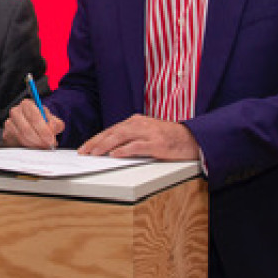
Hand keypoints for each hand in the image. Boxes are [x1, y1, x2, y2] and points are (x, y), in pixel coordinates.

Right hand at [3, 98, 63, 148]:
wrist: (29, 126)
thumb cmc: (40, 122)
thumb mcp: (51, 119)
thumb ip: (55, 123)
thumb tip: (52, 130)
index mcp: (27, 104)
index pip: (35, 117)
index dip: (43, 130)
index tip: (51, 140)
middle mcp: (16, 112)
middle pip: (27, 129)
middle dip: (39, 140)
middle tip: (47, 146)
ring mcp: (9, 123)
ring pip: (21, 137)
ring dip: (34, 145)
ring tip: (43, 148)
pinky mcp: (6, 134)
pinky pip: (17, 143)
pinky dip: (28, 147)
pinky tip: (35, 148)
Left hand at [78, 114, 198, 159]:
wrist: (193, 139)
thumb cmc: (169, 139)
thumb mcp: (147, 134)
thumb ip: (131, 138)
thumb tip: (111, 149)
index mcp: (136, 122)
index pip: (111, 130)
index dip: (96, 139)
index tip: (85, 147)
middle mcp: (140, 124)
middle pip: (113, 132)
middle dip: (96, 142)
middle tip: (84, 151)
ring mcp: (149, 133)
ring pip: (121, 137)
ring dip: (105, 145)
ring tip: (94, 153)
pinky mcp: (157, 144)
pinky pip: (137, 146)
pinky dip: (124, 150)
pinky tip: (115, 154)